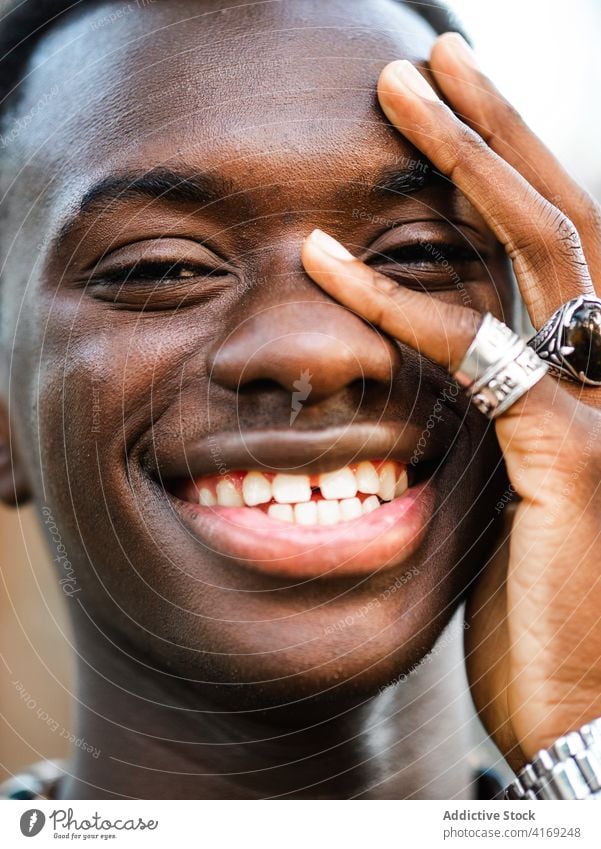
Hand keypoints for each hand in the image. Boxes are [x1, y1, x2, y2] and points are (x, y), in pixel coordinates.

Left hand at [300, 33, 600, 769]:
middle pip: (560, 217)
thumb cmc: (535, 604)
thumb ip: (486, 410)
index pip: (553, 247)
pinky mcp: (568, 460)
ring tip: (402, 87)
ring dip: (467, 162)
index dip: (510, 167)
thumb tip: (438, 354)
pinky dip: (396, 302)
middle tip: (434, 54)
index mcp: (591, 380)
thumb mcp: (507, 484)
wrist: (577, 705)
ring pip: (539, 252)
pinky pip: (474, 354)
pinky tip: (321, 260)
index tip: (451, 111)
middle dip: (498, 127)